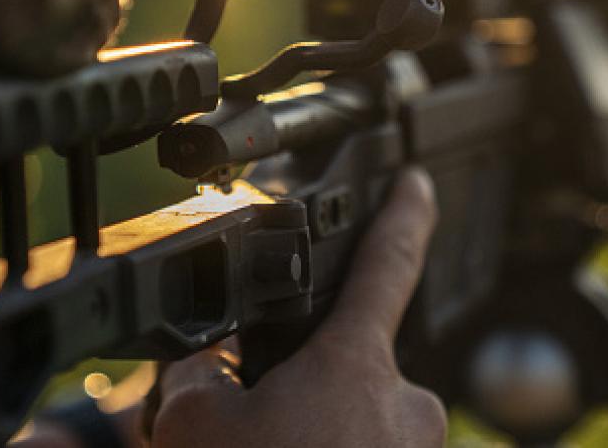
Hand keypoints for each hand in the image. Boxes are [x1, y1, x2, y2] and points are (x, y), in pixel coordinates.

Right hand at [146, 168, 444, 446]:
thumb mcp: (193, 422)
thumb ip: (200, 372)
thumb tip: (208, 366)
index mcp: (353, 366)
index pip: (387, 263)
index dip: (401, 215)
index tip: (414, 185)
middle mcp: (402, 404)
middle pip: (341, 362)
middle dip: (294, 381)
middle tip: (245, 416)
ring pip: (344, 415)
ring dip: (300, 426)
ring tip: (252, 445)